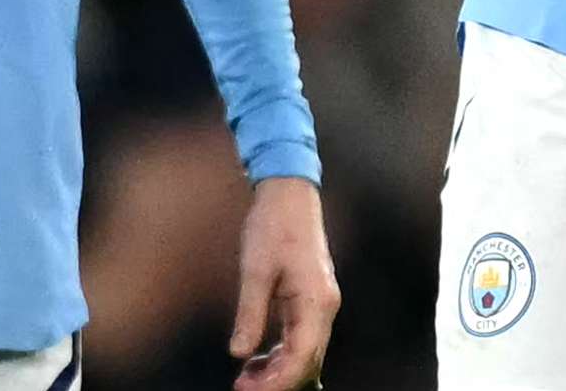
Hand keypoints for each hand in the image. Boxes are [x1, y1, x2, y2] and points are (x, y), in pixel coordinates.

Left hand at [232, 177, 338, 390]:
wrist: (289, 194)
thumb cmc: (273, 226)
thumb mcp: (254, 270)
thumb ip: (250, 314)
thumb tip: (240, 352)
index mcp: (315, 301)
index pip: (301, 357)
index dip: (276, 382)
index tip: (246, 389)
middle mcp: (325, 306)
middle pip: (308, 361)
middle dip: (277, 381)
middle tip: (241, 388)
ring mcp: (321, 303)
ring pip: (306, 352)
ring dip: (279, 370)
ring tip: (245, 377)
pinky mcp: (312, 299)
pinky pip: (302, 337)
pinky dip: (282, 353)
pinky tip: (258, 357)